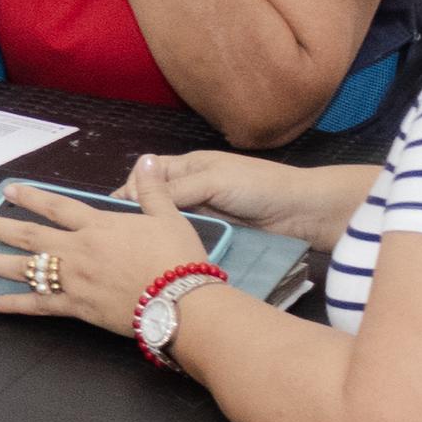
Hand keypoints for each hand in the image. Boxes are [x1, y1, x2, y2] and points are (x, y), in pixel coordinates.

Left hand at [0, 166, 211, 334]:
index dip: (31, 197)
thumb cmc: (178, 259)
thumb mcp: (169, 217)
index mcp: (98, 226)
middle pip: (28, 235)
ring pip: (23, 268)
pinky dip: (12, 305)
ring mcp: (73, 279)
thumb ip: (153, 190)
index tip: (6, 190)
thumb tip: (147, 160)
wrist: (182, 302)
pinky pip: (37, 305)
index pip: (57, 206)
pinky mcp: (76, 307)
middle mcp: (77, 250)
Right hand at [135, 149, 374, 253]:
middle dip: (137, 214)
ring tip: (135, 249)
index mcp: (188, 166)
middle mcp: (190, 188)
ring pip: (167, 221)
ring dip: (155, 231)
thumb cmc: (258, 186)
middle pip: (153, 199)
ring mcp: (202, 213)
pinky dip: (174, 243)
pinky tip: (161, 255)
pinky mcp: (213, 234)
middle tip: (121, 235)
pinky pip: (185, 237)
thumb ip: (173, 190)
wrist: (302, 212)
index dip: (130, 189)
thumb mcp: (212, 180)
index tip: (119, 210)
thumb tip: (133, 195)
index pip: (146, 174)